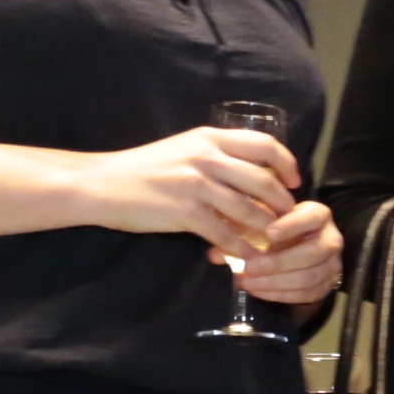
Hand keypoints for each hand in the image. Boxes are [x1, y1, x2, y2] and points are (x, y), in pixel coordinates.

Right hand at [83, 123, 298, 248]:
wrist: (99, 183)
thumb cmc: (143, 168)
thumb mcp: (184, 150)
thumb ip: (217, 158)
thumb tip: (256, 178)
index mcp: (209, 138)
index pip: (265, 145)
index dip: (287, 164)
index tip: (294, 182)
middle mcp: (207, 157)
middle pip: (264, 181)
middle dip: (283, 203)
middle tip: (288, 218)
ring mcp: (196, 184)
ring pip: (250, 210)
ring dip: (266, 229)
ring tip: (272, 240)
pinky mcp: (185, 212)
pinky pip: (225, 234)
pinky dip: (240, 247)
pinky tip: (245, 255)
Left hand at [220, 202, 341, 311]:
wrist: (293, 246)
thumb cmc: (272, 228)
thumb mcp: (257, 222)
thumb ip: (238, 231)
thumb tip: (215, 253)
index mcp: (317, 215)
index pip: (311, 218)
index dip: (291, 227)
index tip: (267, 234)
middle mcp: (330, 238)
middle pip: (312, 253)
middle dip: (278, 262)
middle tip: (248, 267)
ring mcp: (332, 263)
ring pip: (310, 277)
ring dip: (276, 282)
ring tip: (248, 282)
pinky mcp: (328, 283)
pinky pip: (308, 294)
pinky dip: (282, 294)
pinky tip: (259, 291)